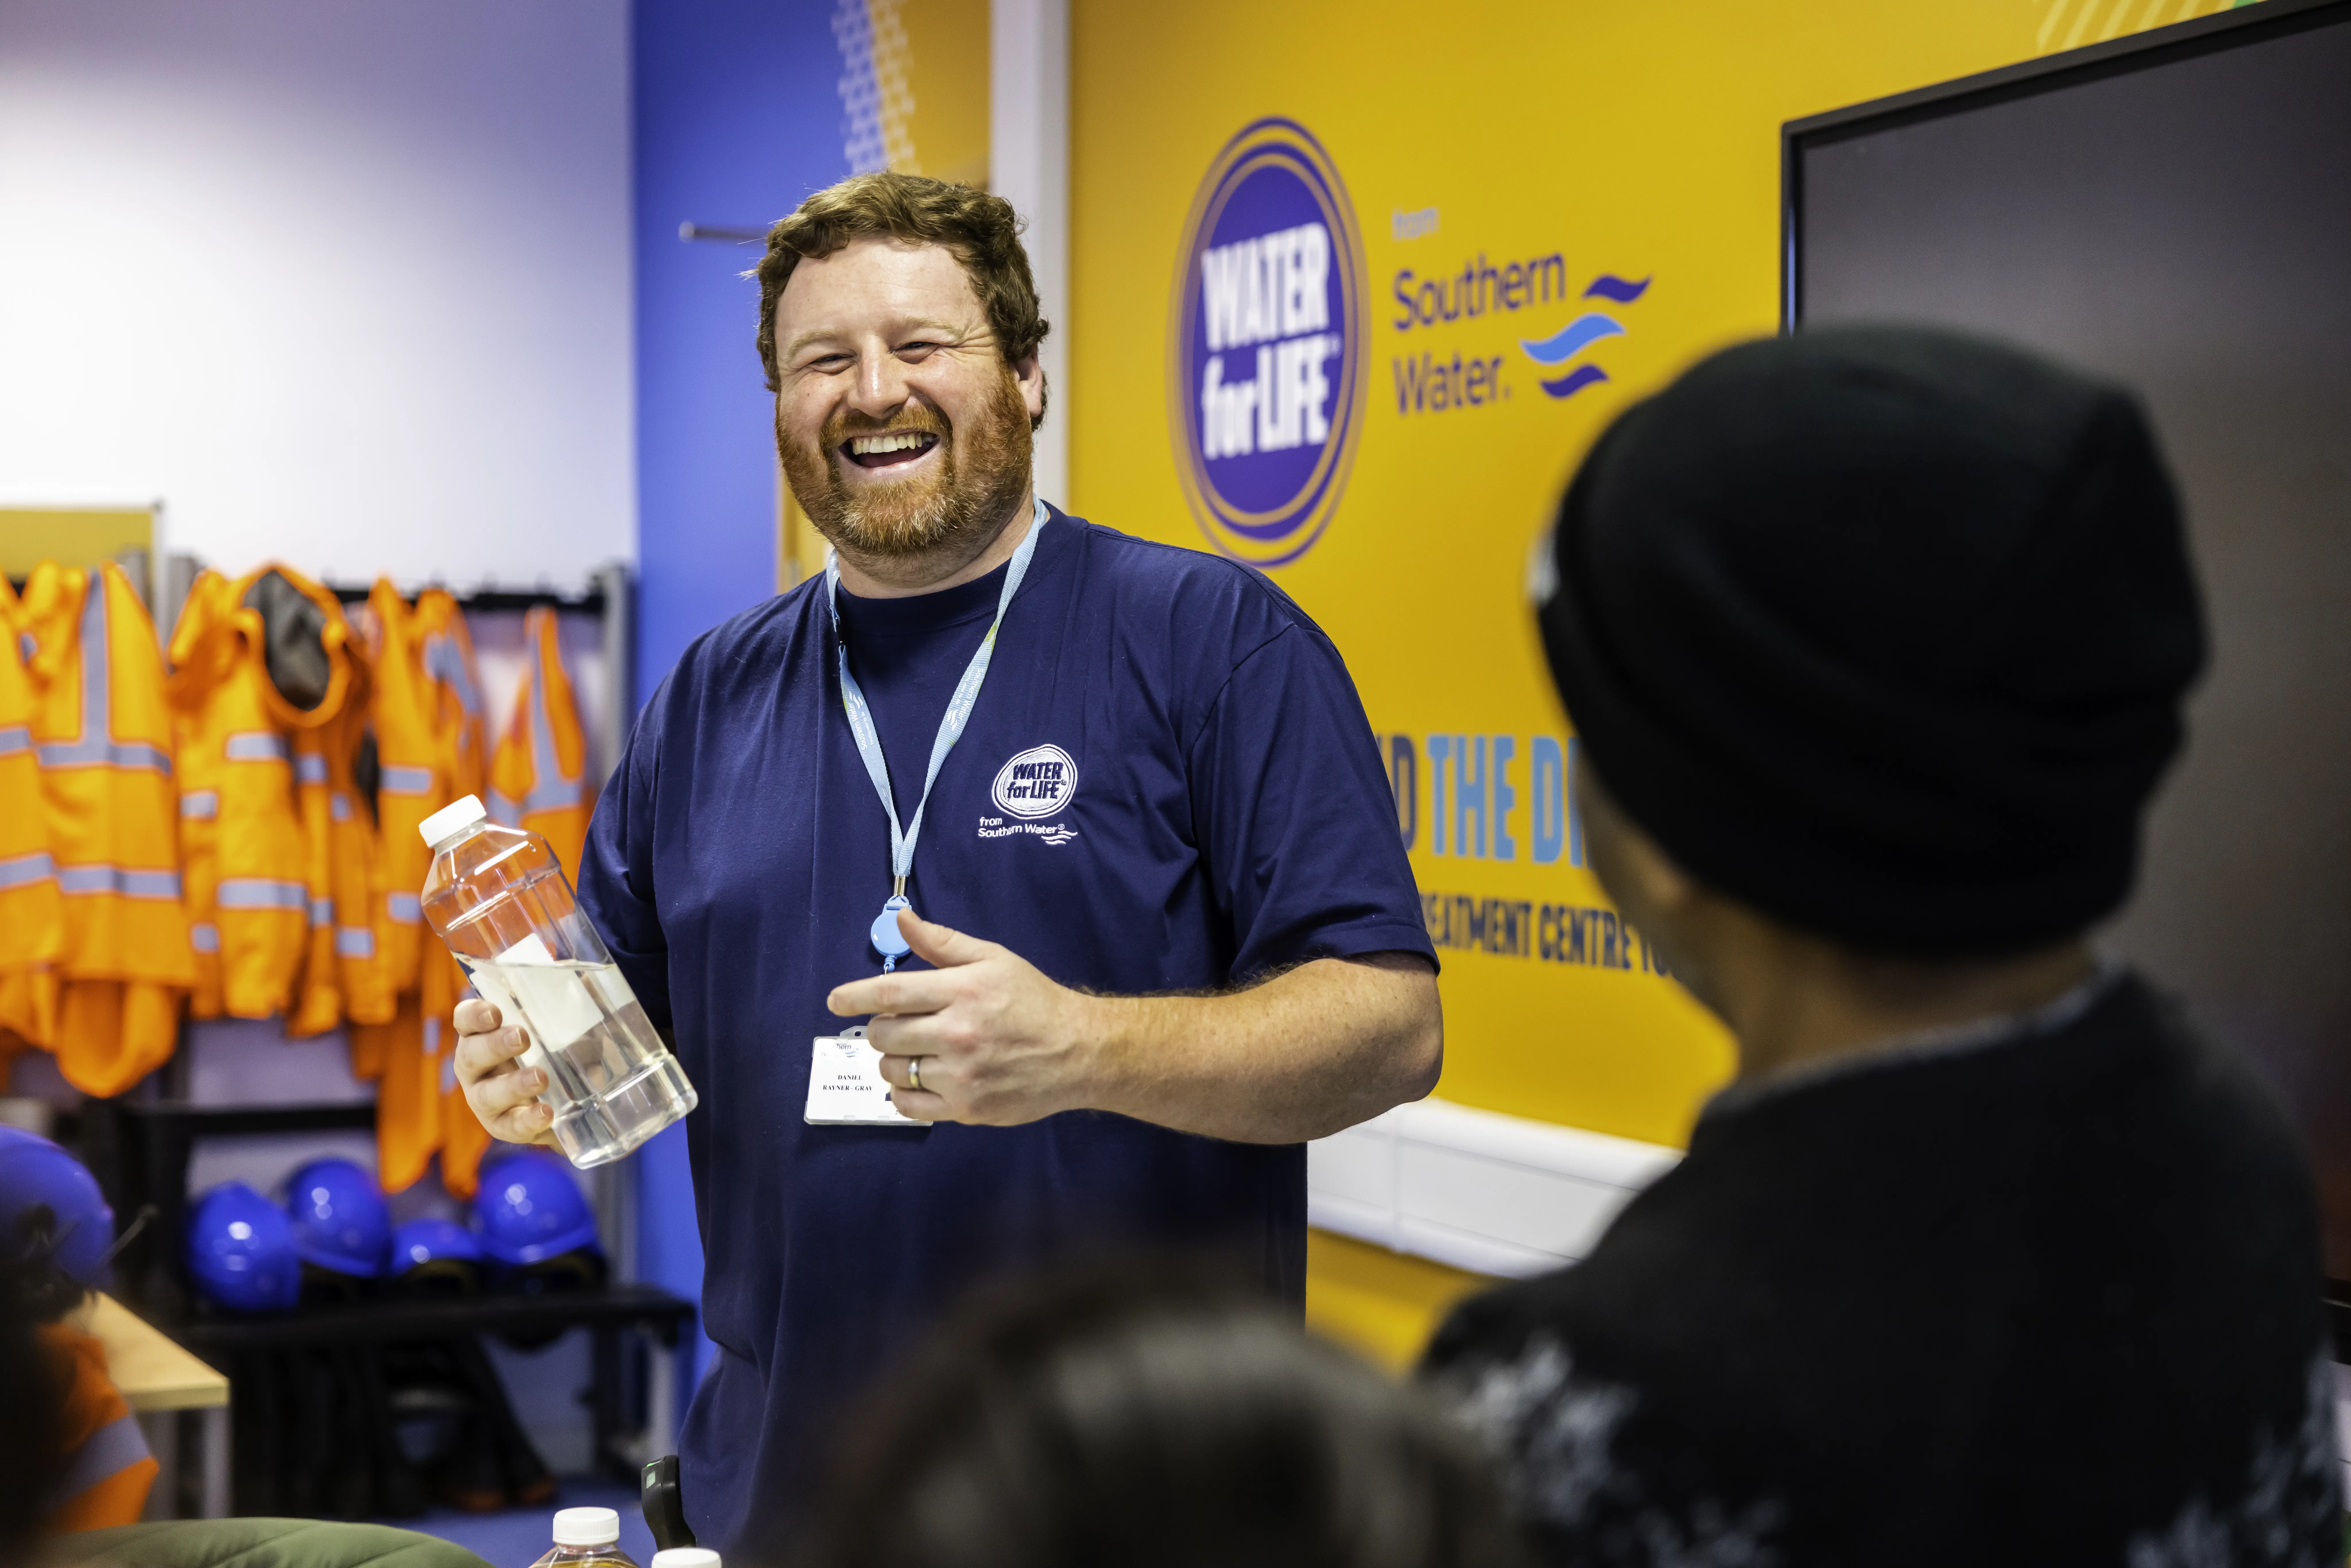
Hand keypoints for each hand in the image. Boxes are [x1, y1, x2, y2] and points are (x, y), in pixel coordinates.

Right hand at [451, 998, 562, 1148]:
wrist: (570, 1101)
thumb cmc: (557, 1050)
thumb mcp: (564, 1025)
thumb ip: (570, 1004)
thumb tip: (592, 980)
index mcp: (483, 1034)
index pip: (465, 1019)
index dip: (474, 1015)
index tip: (495, 1012)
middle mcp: (476, 1067)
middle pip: (470, 1055)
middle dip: (494, 1045)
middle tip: (522, 1037)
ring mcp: (486, 1100)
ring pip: (486, 1095)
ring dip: (512, 1085)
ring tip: (540, 1077)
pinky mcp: (504, 1126)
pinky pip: (510, 1126)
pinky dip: (527, 1121)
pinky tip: (545, 1114)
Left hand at [825, 910, 1098, 1124]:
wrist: (1078, 1052)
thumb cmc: (1033, 1000)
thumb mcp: (993, 959)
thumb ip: (943, 943)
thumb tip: (902, 920)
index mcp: (962, 991)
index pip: (889, 993)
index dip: (853, 995)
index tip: (835, 1000)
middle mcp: (958, 1034)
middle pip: (885, 1034)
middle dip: (883, 1027)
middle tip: (901, 1024)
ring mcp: (961, 1075)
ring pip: (893, 1070)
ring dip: (894, 1060)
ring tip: (918, 1051)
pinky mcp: (966, 1108)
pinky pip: (909, 1106)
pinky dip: (904, 1094)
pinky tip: (922, 1080)